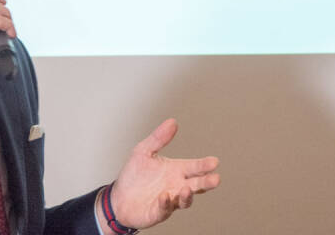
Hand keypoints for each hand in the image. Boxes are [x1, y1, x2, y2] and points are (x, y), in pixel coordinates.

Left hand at [105, 119, 219, 230]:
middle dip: (206, 182)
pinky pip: (165, 208)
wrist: (119, 198)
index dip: (204, 165)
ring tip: (187, 189)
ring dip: (187, 195)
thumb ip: (159, 138)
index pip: (194, 167)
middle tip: (215, 179)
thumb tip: (172, 122)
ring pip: (185, 200)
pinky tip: (165, 196)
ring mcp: (170, 200)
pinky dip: (167, 203)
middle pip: (196, 185)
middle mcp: (176, 185)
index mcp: (176, 170)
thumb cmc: (134, 176)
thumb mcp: (144, 151)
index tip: (214, 161)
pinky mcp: (159, 212)